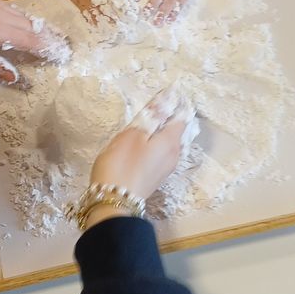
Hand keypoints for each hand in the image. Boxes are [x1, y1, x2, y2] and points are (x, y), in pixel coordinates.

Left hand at [0, 0, 69, 84]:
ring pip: (23, 15)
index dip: (46, 48)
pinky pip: (13, 8)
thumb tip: (13, 76)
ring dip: (38, 27)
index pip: (28, 40)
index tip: (61, 55)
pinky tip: (27, 22)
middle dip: (48, 37)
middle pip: (31, 26)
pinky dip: (24, 17)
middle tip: (63, 47)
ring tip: (51, 36)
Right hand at [85, 87, 196, 226]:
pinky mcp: (155, 176)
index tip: (171, 91)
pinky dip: (159, 141)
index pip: (181, 116)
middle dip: (174, 115)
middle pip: (179, 130)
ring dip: (166, 129)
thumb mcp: (133, 134)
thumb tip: (168, 99)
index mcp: (171, 141)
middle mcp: (174, 154)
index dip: (177, 102)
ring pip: (171, 142)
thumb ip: (151, 116)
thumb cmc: (122, 164)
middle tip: (166, 101)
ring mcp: (166, 168)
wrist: (113, 203)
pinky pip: (163, 152)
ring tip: (156, 117)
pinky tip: (149, 139)